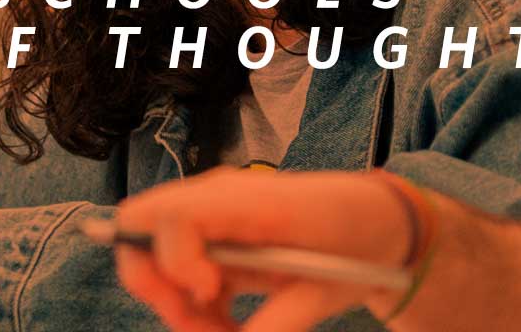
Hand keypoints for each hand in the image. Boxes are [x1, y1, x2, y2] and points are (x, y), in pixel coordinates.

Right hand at [113, 169, 413, 331]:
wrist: (381, 223)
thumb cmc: (360, 242)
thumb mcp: (327, 289)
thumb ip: (281, 319)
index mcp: (246, 200)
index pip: (170, 215)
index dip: (174, 263)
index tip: (208, 294)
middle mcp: (218, 200)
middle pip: (139, 226)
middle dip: (153, 283)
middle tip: (196, 319)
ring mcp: (214, 217)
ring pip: (155, 258)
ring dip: (179, 307)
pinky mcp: (217, 240)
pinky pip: (181, 275)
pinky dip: (195, 309)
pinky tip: (231, 325)